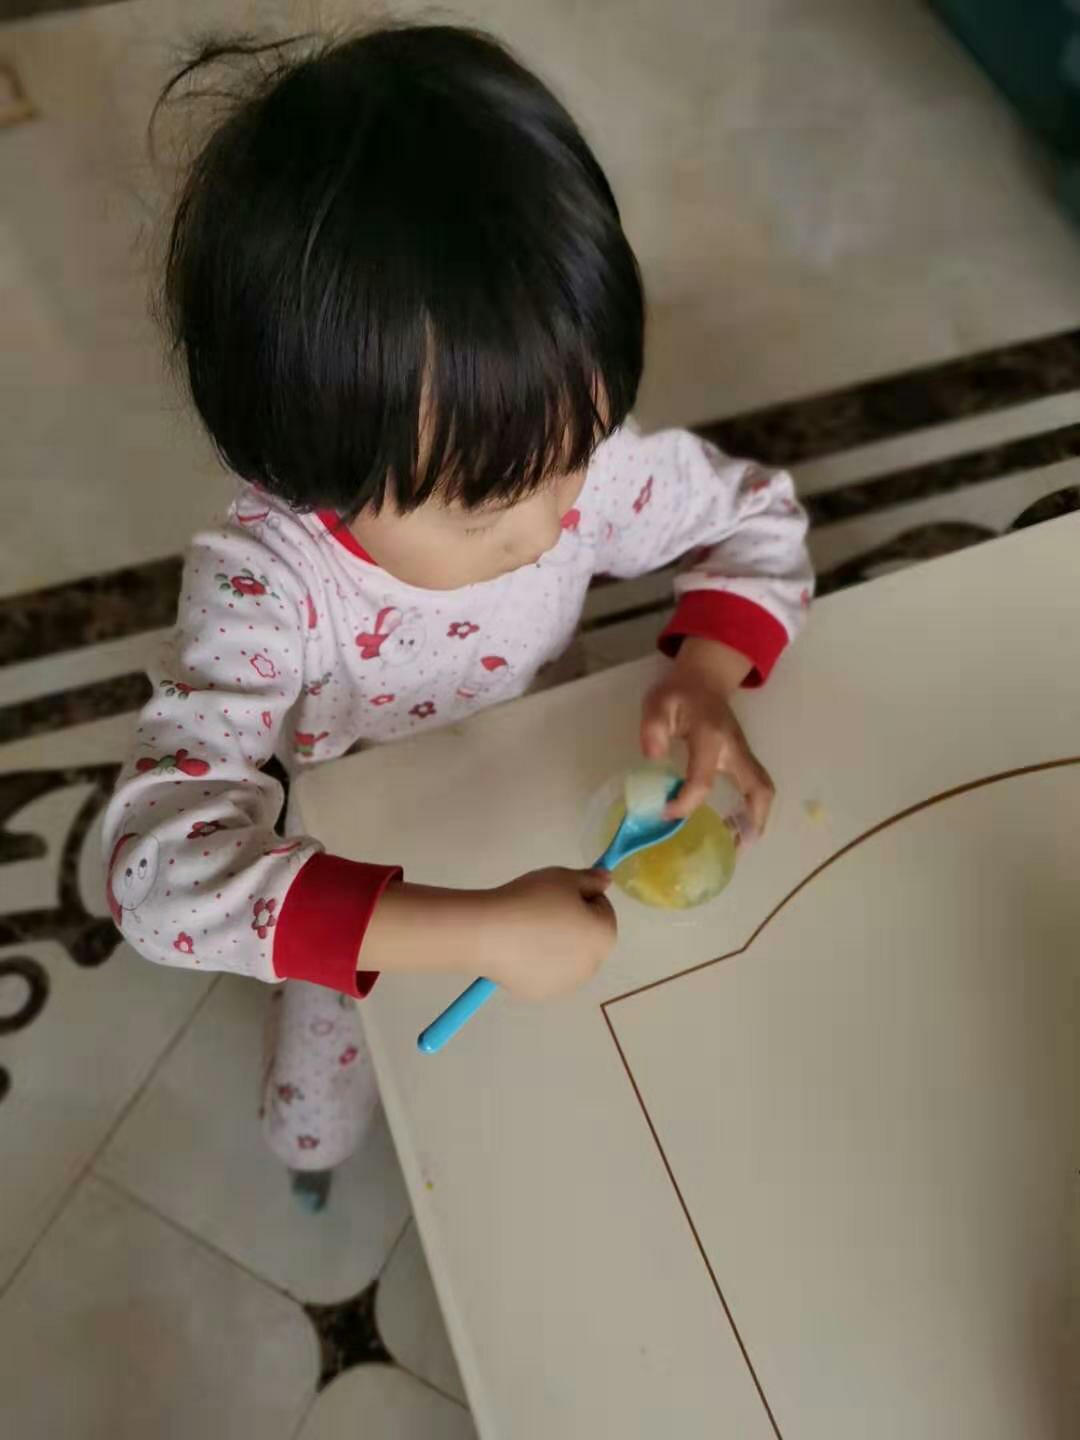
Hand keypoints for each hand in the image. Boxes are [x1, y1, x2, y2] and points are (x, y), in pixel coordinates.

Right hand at [483, 868, 616, 1000]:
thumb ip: (591, 879)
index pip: (603, 909)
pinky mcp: (541, 994)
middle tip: (542, 909)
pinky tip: (518, 949)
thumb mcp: (563, 877)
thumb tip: (606, 880)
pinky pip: (545, 972)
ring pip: (567, 958)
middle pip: (587, 937)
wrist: (489, 932)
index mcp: (605, 936)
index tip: (558, 892)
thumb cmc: (532, 899)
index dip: (582, 896)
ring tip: (527, 929)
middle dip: (573, 924)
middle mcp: (593, 966)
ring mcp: (566, 984)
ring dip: (557, 945)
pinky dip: (537, 962)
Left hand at [640, 638, 774, 832]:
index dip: (686, 802)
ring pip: (762, 789)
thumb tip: (653, 758)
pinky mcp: (743, 759)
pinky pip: (754, 788)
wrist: (704, 679)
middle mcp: (735, 749)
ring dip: (755, 819)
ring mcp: (743, 754)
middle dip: (752, 820)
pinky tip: (734, 828)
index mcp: (711, 737)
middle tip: (737, 848)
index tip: (666, 814)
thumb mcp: (657, 702)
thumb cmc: (679, 693)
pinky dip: (751, 811)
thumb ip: (653, 727)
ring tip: (738, 845)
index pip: (703, 779)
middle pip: (758, 787)